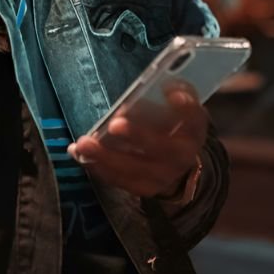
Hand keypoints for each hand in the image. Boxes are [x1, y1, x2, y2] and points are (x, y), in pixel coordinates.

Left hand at [67, 83, 207, 199]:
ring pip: (134, 168)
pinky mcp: (145, 188)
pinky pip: (119, 180)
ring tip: (83, 143)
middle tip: (114, 124)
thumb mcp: (177, 110)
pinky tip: (79, 154)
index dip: (184, 106)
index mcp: (194, 130)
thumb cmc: (172, 127)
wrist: (179, 166)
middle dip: (138, 135)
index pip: (194, 118)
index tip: (170, 92)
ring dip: (106, 155)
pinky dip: (97, 167)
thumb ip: (174, 94)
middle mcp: (183, 156)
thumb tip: (162, 84)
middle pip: (162, 147)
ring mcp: (164, 175)